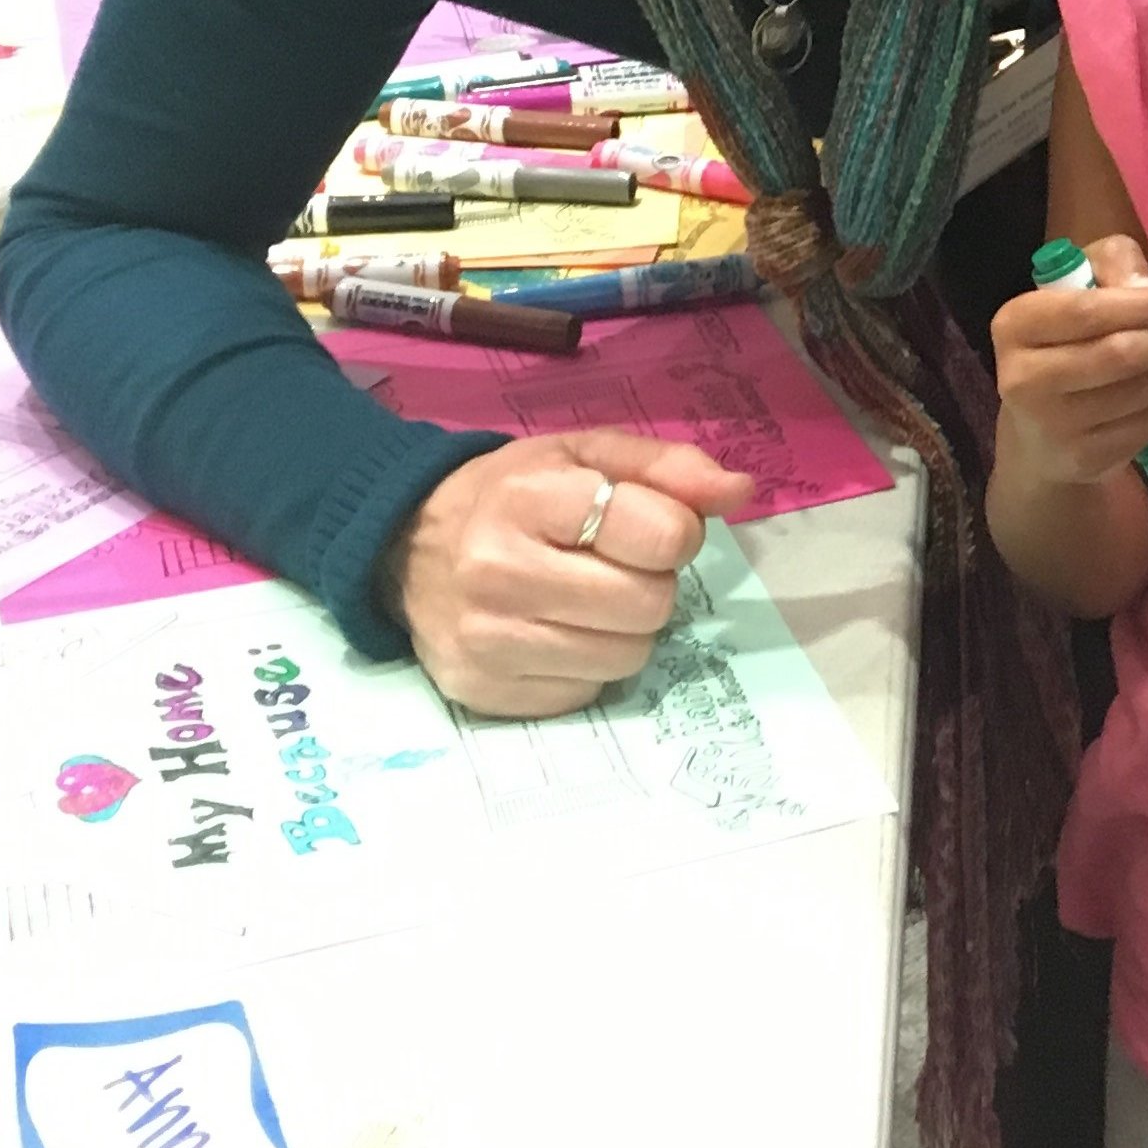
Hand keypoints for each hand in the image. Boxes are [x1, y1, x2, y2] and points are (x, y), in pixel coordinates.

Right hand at [393, 431, 754, 717]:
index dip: (673, 532)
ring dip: (624, 629)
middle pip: (650, 603)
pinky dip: (586, 664)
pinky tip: (554, 631)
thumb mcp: (588, 455)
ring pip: (626, 656)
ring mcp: (486, 640)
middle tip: (614, 566)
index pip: (661, 534)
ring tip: (585, 599)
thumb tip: (739, 491)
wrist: (408, 544)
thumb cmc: (517, 494)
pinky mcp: (481, 691)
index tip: (645, 527)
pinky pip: (586, 691)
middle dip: (650, 583)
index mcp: (532, 496)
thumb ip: (669, 467)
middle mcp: (499, 570)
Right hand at [989, 237, 1147, 485]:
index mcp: (1016, 325)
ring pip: (1140, 391)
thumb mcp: (1081, 286)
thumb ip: (1115, 267)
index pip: (1089, 311)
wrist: (1039, 434)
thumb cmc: (1067, 341)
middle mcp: (1023, 379)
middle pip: (1119, 353)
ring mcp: (1053, 426)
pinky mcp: (1084, 459)